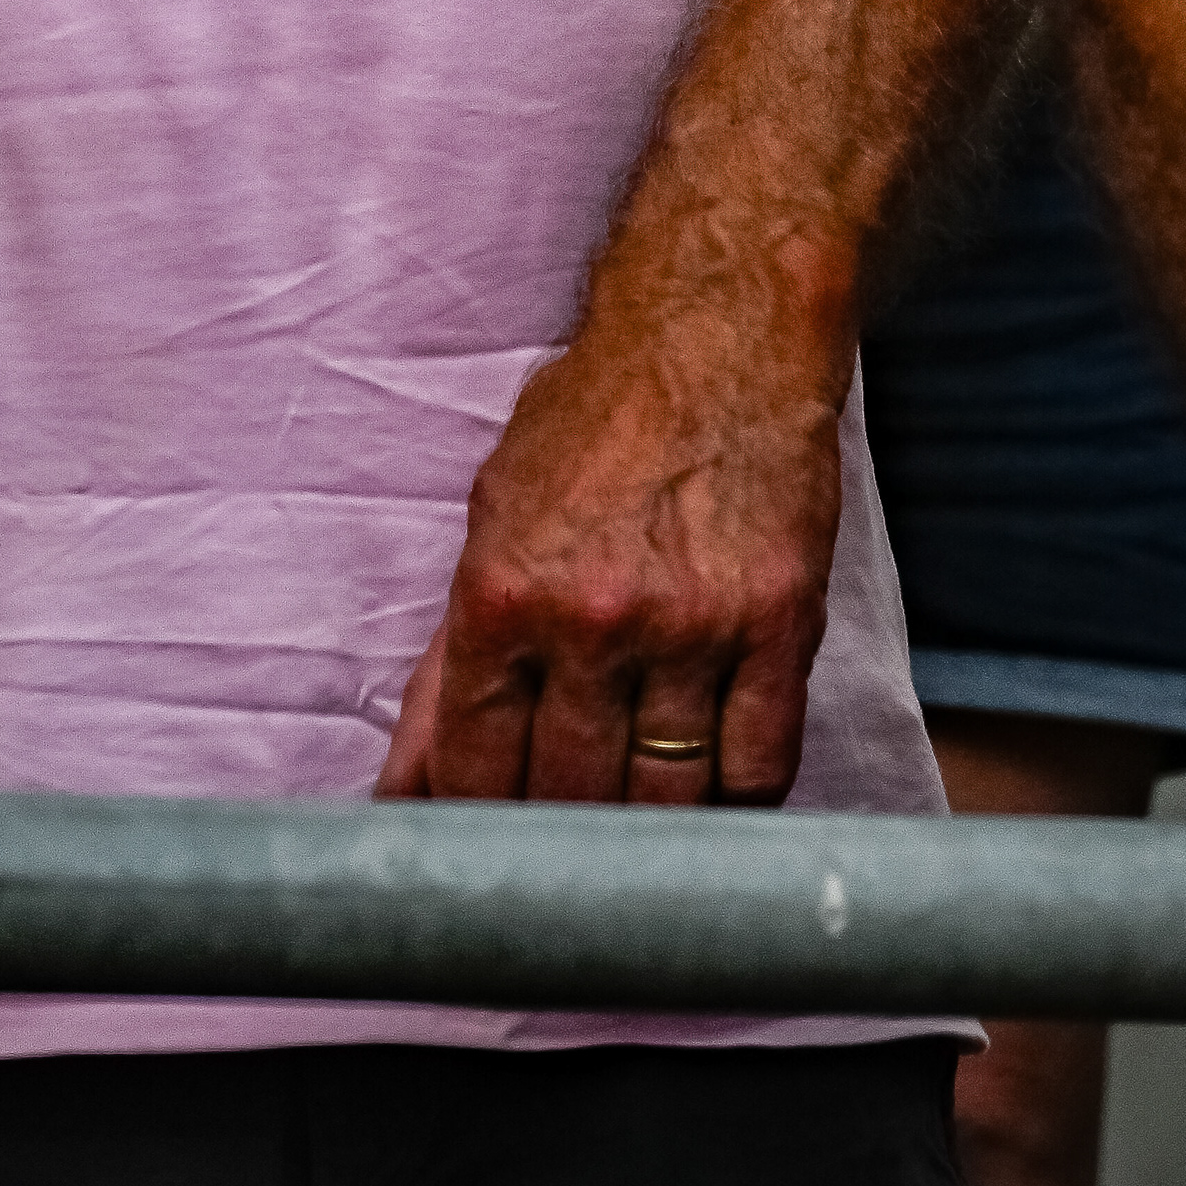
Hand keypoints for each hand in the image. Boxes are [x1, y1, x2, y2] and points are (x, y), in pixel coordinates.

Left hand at [375, 279, 840, 805]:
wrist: (716, 332)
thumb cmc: (596, 423)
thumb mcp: (493, 519)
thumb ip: (450, 661)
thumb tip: (404, 787)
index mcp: (502, 592)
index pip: (474, 770)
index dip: (478, 827)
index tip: (494, 852)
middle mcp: (592, 618)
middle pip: (570, 799)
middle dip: (563, 834)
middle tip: (570, 835)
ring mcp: (692, 626)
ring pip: (666, 800)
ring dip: (651, 823)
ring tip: (643, 809)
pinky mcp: (780, 625)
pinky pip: (760, 769)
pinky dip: (737, 797)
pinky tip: (718, 782)